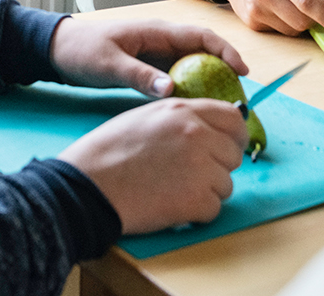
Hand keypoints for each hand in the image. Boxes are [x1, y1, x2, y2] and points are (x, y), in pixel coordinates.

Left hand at [48, 18, 246, 96]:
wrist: (59, 51)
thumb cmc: (83, 51)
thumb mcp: (110, 64)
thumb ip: (139, 76)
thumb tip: (171, 91)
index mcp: (158, 32)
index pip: (202, 37)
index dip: (226, 52)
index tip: (243, 72)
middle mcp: (162, 42)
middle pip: (203, 54)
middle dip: (224, 72)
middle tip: (238, 99)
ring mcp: (157, 56)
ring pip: (193, 68)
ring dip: (209, 84)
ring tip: (222, 109)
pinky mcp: (150, 69)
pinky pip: (178, 79)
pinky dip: (190, 92)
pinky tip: (194, 111)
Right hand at [58, 97, 247, 233]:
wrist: (89, 184)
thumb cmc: (110, 151)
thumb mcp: (147, 117)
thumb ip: (182, 118)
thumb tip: (210, 128)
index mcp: (184, 111)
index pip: (233, 118)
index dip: (233, 135)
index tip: (227, 146)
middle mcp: (198, 135)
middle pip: (233, 154)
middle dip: (217, 166)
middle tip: (190, 175)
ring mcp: (200, 168)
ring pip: (226, 184)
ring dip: (206, 191)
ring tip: (173, 189)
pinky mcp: (197, 200)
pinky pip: (214, 209)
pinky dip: (197, 213)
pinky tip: (171, 205)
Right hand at [208, 0, 323, 37]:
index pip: (308, 2)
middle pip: (302, 21)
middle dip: (315, 18)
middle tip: (313, 5)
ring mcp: (256, 9)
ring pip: (292, 30)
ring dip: (301, 21)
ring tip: (292, 2)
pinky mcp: (251, 21)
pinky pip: (279, 31)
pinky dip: (286, 22)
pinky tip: (278, 6)